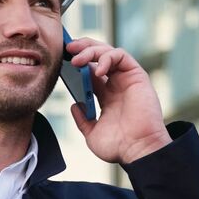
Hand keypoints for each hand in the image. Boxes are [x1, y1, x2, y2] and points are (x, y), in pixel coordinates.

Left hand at [65, 36, 172, 165]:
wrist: (137, 150)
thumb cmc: (119, 146)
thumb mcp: (92, 134)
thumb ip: (83, 119)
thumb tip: (74, 105)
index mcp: (106, 96)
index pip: (89, 71)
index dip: (77, 63)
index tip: (61, 59)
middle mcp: (116, 84)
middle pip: (98, 56)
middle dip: (82, 48)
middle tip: (67, 48)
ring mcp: (126, 79)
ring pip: (108, 52)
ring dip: (91, 51)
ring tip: (77, 60)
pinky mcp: (136, 75)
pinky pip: (121, 56)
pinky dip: (107, 57)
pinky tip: (97, 69)